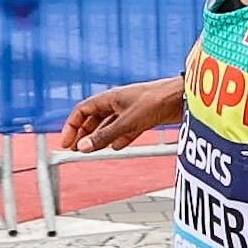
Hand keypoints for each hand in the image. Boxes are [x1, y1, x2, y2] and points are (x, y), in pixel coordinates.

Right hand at [61, 78, 182, 153]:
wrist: (182, 97)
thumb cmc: (154, 102)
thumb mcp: (126, 122)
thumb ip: (104, 136)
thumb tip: (82, 147)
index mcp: (109, 98)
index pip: (82, 110)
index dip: (71, 126)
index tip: (66, 142)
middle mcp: (117, 103)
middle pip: (93, 119)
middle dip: (83, 133)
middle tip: (75, 149)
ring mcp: (130, 111)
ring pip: (109, 125)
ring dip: (99, 137)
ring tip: (91, 150)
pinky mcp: (143, 118)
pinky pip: (125, 129)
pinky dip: (119, 138)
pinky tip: (116, 146)